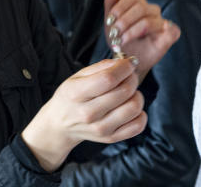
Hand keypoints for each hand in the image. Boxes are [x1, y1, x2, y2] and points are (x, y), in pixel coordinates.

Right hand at [21, 58, 145, 170]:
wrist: (60, 125)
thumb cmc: (71, 97)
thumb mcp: (78, 76)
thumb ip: (101, 66)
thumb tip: (124, 62)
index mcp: (76, 94)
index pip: (108, 79)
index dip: (124, 68)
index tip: (129, 63)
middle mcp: (88, 114)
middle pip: (124, 91)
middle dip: (132, 78)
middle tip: (128, 75)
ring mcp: (100, 129)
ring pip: (134, 108)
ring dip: (136, 95)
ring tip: (128, 92)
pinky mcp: (111, 138)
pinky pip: (137, 125)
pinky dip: (140, 114)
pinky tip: (129, 106)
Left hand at [103, 0, 180, 82]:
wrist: (127, 62)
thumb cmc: (121, 41)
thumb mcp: (111, 23)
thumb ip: (111, 4)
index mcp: (139, 5)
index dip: (119, 8)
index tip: (109, 21)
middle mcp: (152, 11)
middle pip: (140, 7)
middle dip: (124, 21)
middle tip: (114, 34)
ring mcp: (162, 23)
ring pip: (149, 21)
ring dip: (132, 32)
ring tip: (122, 42)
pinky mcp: (170, 36)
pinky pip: (172, 30)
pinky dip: (164, 33)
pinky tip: (148, 40)